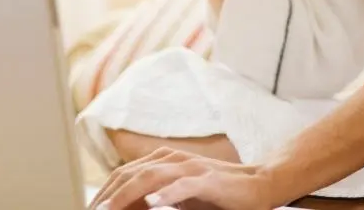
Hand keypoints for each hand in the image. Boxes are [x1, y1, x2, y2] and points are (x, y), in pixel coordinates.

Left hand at [88, 149, 281, 209]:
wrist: (259, 185)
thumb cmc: (218, 195)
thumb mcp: (180, 198)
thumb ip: (155, 199)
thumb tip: (132, 207)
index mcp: (164, 161)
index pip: (124, 174)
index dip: (104, 193)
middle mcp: (174, 159)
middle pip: (130, 174)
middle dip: (107, 196)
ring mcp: (191, 168)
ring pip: (150, 177)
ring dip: (125, 195)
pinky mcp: (209, 180)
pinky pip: (183, 185)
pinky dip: (165, 193)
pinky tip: (151, 203)